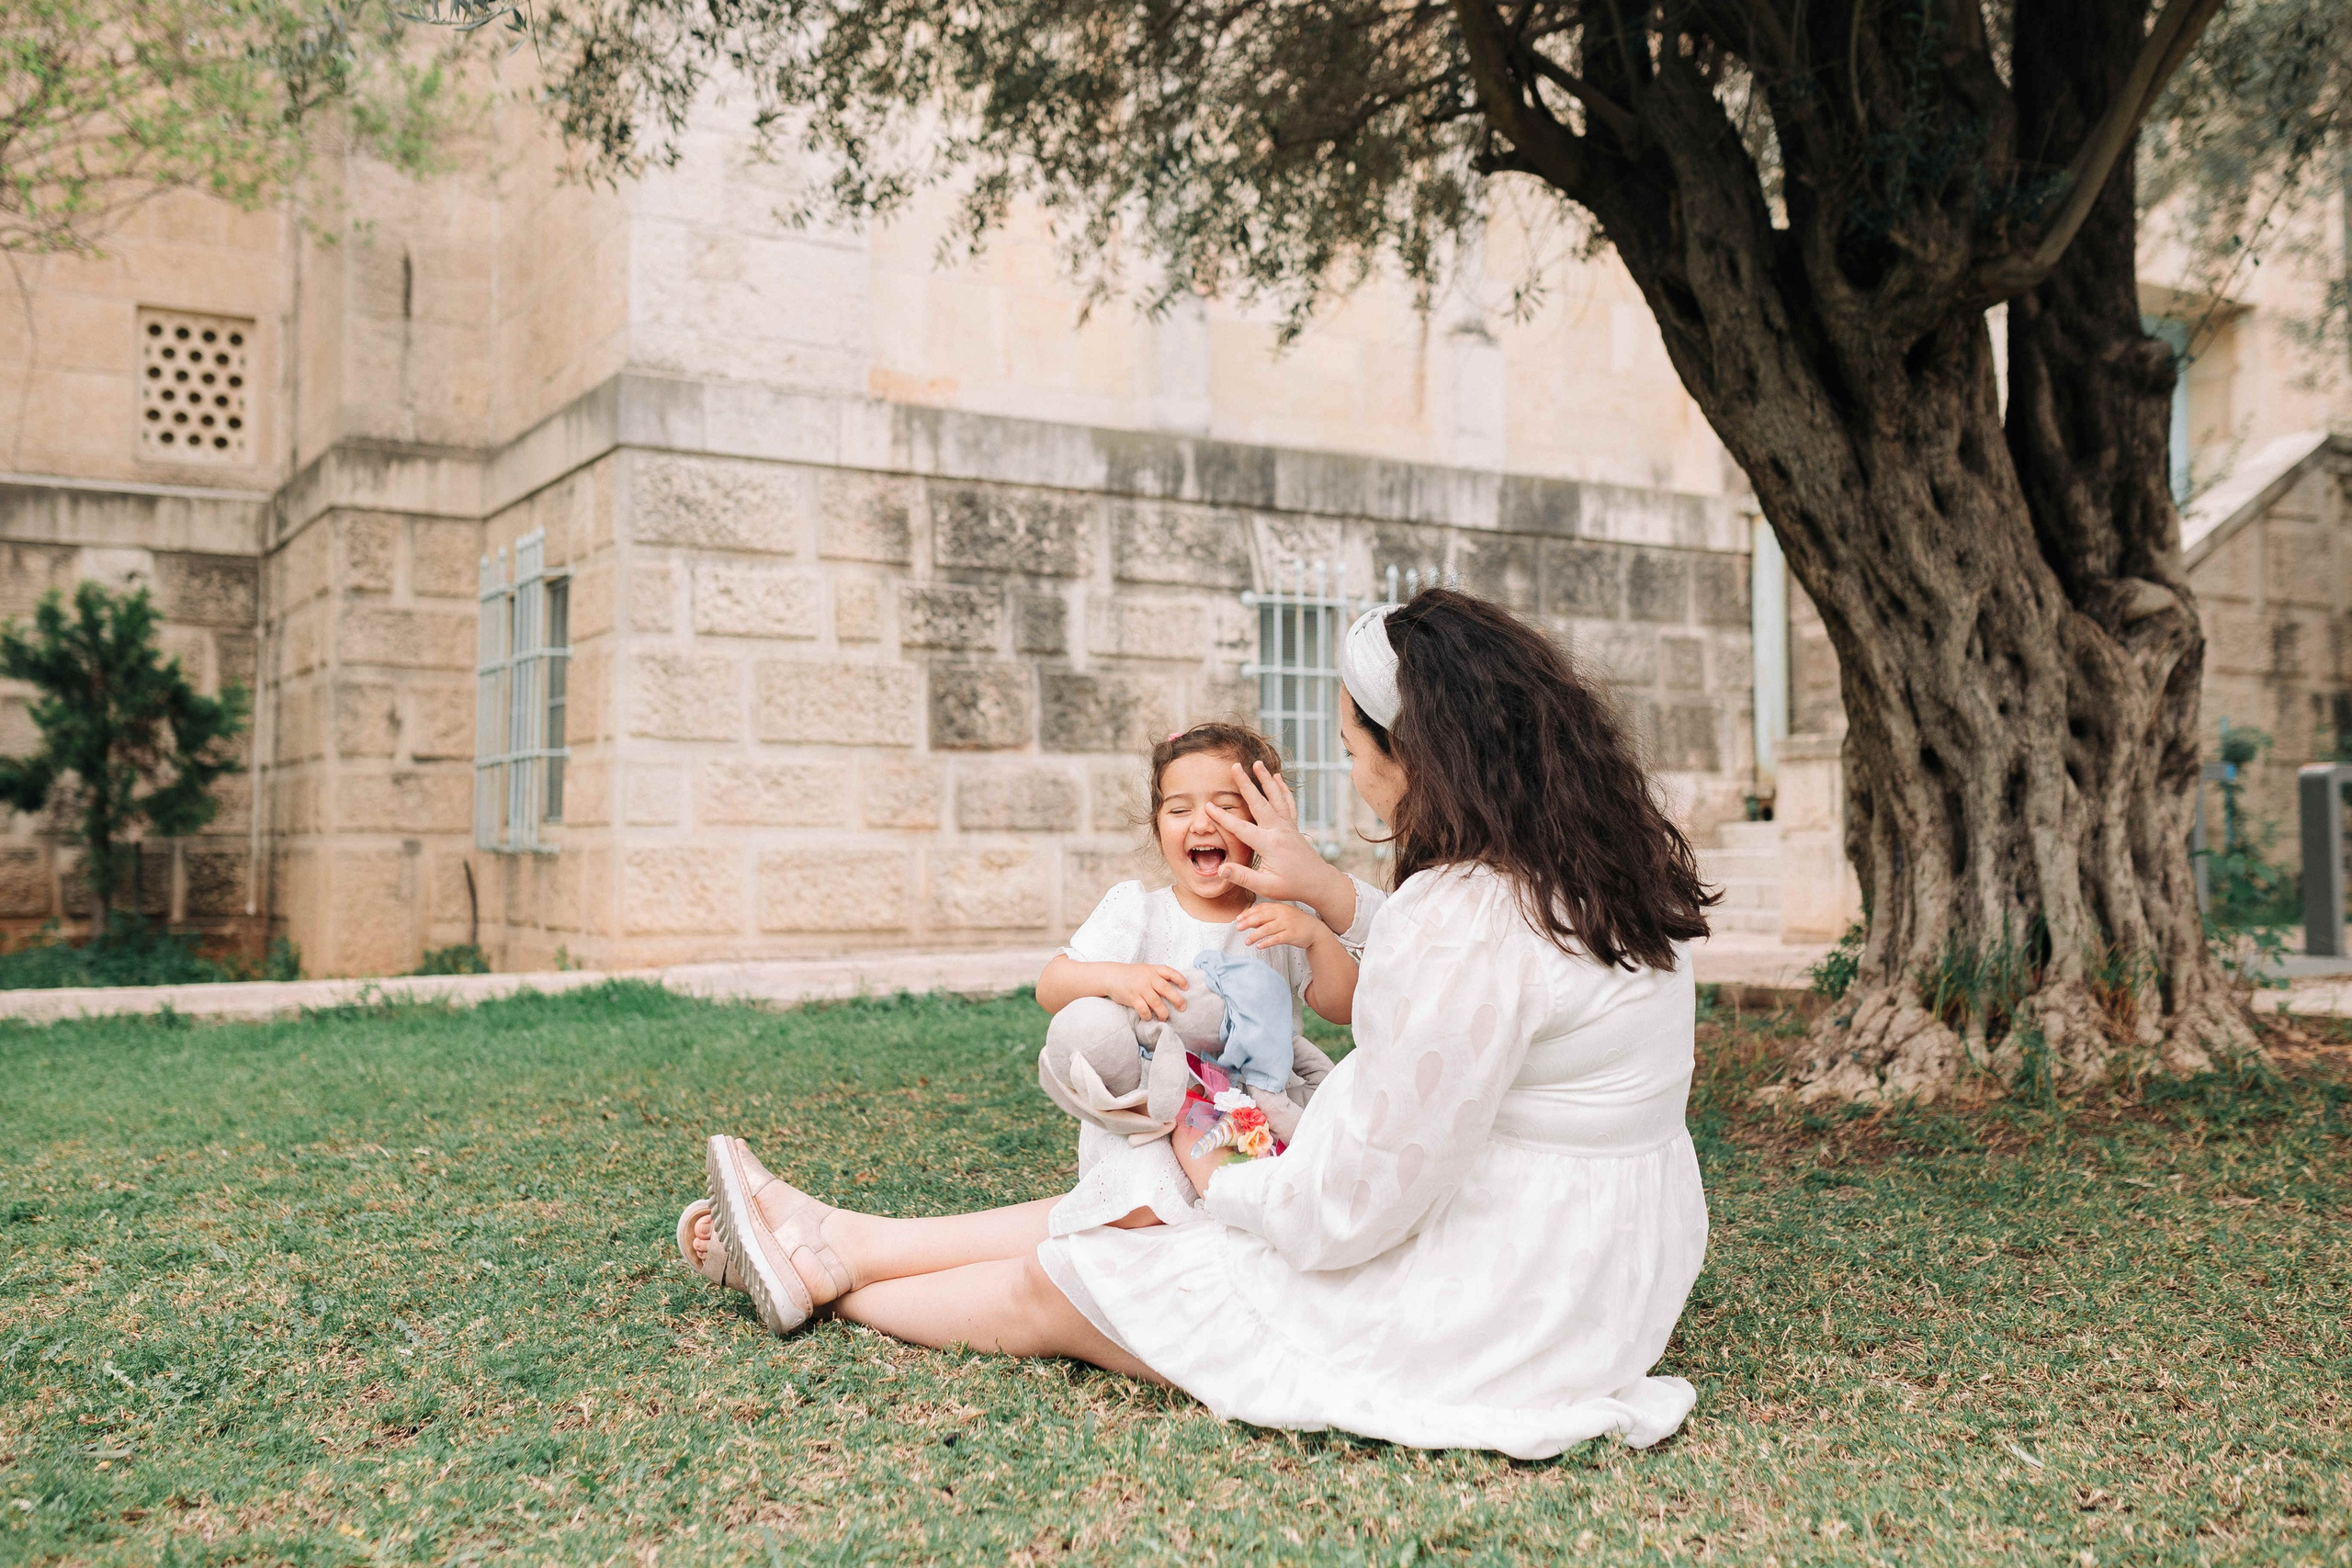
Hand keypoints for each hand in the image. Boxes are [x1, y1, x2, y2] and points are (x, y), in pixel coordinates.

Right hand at [1103, 963, 1189, 1021]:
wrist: (1111, 975)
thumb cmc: (1131, 975)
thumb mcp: (1146, 970)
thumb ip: (1158, 975)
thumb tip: (1174, 986)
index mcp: (1153, 970)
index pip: (1170, 972)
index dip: (1180, 979)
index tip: (1187, 988)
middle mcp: (1148, 978)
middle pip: (1166, 989)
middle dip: (1177, 1000)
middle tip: (1182, 1008)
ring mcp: (1140, 988)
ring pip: (1156, 1002)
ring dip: (1163, 1012)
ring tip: (1164, 1017)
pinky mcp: (1132, 997)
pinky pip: (1143, 1009)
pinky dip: (1147, 1015)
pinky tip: (1148, 1017)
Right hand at [1205, 762, 1352, 923]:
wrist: (1319, 883)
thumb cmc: (1292, 887)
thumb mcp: (1266, 887)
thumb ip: (1242, 877)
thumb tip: (1220, 869)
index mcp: (1269, 844)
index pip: (1241, 828)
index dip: (1223, 817)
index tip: (1208, 806)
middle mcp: (1279, 830)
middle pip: (1259, 802)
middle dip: (1246, 784)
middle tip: (1235, 766)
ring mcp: (1288, 826)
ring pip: (1276, 797)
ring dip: (1266, 779)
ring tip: (1257, 763)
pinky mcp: (1293, 826)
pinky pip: (1288, 803)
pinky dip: (1282, 789)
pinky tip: (1278, 777)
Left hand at [1235, 900, 1323, 952]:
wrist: (1315, 930)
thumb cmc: (1296, 923)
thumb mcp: (1282, 915)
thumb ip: (1267, 917)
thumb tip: (1250, 922)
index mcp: (1279, 907)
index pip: (1260, 908)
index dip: (1248, 913)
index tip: (1238, 919)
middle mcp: (1282, 914)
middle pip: (1262, 917)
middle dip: (1248, 922)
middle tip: (1238, 928)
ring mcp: (1287, 924)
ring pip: (1267, 929)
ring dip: (1255, 935)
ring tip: (1247, 941)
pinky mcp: (1291, 935)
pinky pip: (1276, 939)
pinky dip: (1267, 942)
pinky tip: (1259, 946)